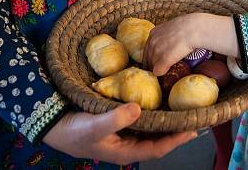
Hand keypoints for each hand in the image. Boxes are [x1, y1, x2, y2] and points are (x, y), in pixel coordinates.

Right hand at [42, 103, 196, 164]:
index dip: (177, 140)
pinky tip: (158, 96)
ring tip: (182, 104)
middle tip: (194, 113)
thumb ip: (115, 118)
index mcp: (126, 151)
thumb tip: (138, 107)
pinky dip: (151, 108)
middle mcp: (129, 143)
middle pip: (159, 137)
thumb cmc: (73, 131)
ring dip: (165, 117)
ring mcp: (124, 133)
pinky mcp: (119, 120)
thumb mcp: (94, 126)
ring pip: (151, 127)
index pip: (158, 148)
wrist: (53, 125)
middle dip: (176, 128)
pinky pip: (140, 116)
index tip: (193, 129)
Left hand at [143, 14, 198, 75]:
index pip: (147, 50)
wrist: (194, 29)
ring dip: (158, 69)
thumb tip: (169, 45)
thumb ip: (167, 37)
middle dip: (154, 64)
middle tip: (163, 68)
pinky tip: (168, 73)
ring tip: (167, 70)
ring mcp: (156, 50)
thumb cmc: (189, 28)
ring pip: (152, 66)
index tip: (159, 61)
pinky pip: (157, 71)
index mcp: (153, 33)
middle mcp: (152, 41)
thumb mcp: (172, 29)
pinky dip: (162, 73)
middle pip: (148, 59)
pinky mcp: (163, 59)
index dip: (153, 57)